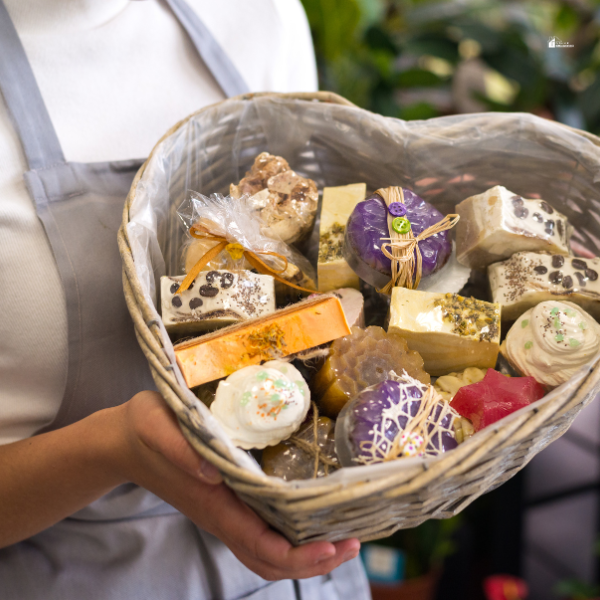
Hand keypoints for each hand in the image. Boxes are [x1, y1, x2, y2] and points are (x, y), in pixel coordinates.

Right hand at [118, 391, 360, 580]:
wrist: (125, 440)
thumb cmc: (145, 428)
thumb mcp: (155, 424)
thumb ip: (177, 446)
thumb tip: (212, 471)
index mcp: (212, 503)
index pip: (258, 545)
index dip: (296, 555)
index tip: (330, 546)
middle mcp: (223, 515)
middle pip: (271, 560)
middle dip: (314, 561)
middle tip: (353, 542)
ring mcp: (227, 513)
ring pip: (270, 553)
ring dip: (309, 553)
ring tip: (345, 536)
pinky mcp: (229, 503)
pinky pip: (265, 533)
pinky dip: (294, 537)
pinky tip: (317, 518)